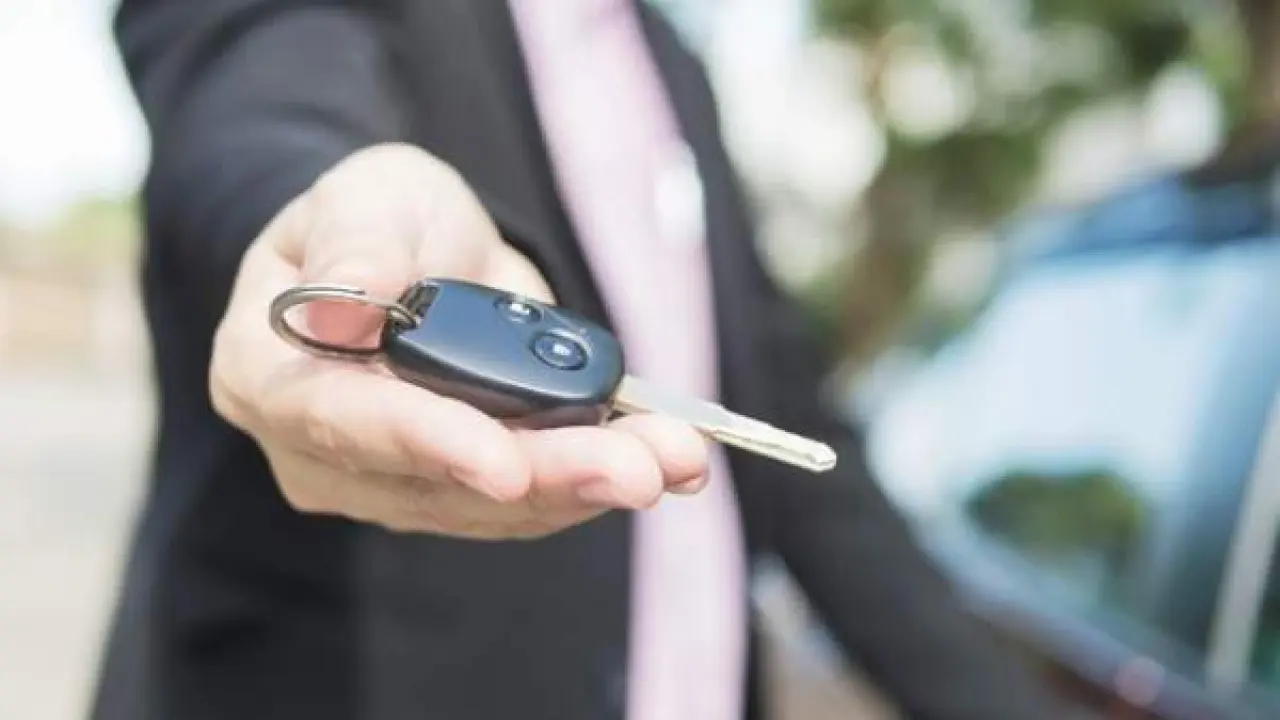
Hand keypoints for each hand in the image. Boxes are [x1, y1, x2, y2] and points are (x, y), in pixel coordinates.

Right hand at [209, 143, 708, 538]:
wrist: (415, 252)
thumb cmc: (380, 220)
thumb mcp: (368, 195)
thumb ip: (357, 242)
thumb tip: (349, 301)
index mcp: (267, 372)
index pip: (341, 420)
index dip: (428, 443)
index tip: (505, 464)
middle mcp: (318, 449)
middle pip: (436, 482)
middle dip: (548, 474)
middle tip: (641, 468)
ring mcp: (385, 480)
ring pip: (493, 503)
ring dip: (591, 482)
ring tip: (675, 457)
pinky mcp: (451, 491)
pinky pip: (526, 498)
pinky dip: (596, 478)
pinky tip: (665, 462)